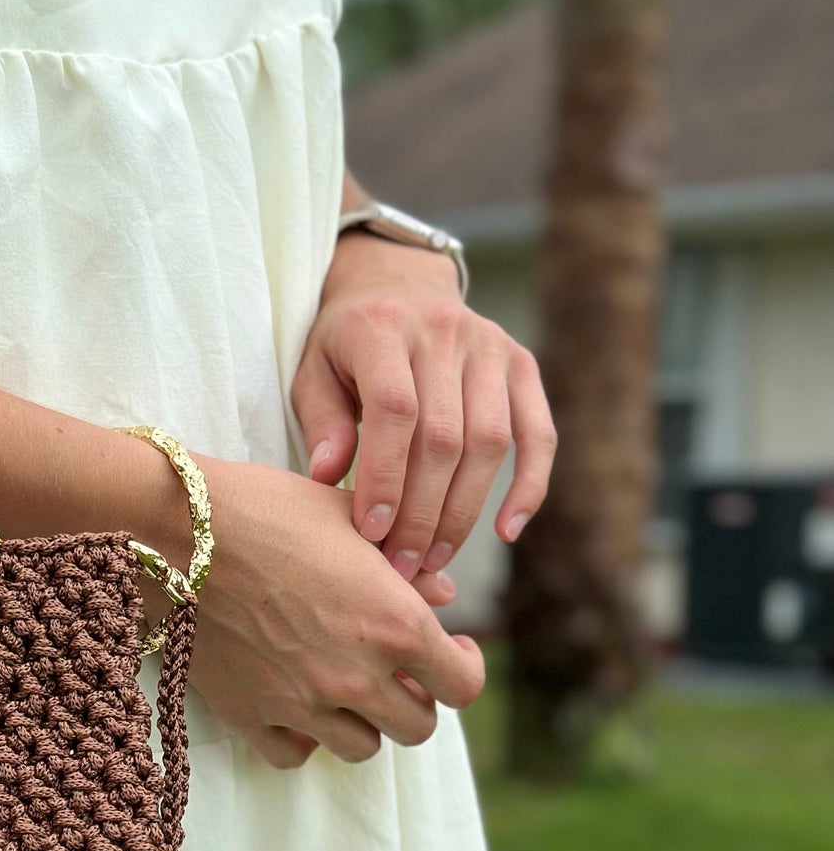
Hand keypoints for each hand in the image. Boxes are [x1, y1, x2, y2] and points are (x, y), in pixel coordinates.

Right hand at [185, 455, 484, 768]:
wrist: (177, 528)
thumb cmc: (268, 508)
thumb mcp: (351, 520)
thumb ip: (407, 566)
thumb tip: (443, 596)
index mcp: (394, 623)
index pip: (462, 686)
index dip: (464, 668)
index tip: (452, 651)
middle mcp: (355, 674)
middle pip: (417, 729)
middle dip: (415, 700)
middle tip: (397, 673)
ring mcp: (301, 703)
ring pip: (362, 749)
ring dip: (363, 721)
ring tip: (346, 687)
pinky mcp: (250, 716)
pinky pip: (295, 754)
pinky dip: (303, 738)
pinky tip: (297, 704)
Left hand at [289, 230, 555, 578]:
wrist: (398, 285)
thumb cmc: (346, 346)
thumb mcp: (314, 371)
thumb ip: (321, 420)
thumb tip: (327, 475)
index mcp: (384, 329)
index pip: (394, 409)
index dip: (385, 475)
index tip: (371, 531)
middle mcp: (445, 332)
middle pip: (444, 436)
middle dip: (421, 511)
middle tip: (401, 565)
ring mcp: (491, 347)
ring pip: (490, 441)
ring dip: (464, 510)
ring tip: (434, 560)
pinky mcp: (523, 365)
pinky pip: (538, 433)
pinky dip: (529, 485)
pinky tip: (506, 531)